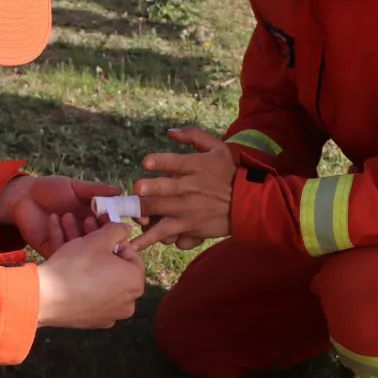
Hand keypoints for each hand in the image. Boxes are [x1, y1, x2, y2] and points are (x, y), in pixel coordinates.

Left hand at [0, 176, 120, 256]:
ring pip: (79, 248)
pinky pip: (59, 249)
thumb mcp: (76, 187)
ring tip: (68, 215)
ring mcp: (67, 244)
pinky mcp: (51, 250)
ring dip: (76, 233)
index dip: (110, 224)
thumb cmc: (51, 189)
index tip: (111, 217)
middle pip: (96, 241)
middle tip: (90, 219)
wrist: (23, 197)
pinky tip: (53, 217)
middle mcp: (82, 235)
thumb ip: (97, 190)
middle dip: (95, 232)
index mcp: (92, 219)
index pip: (107, 226)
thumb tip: (120, 190)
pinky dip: (57, 234)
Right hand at [36, 223, 144, 327]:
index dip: (115, 239)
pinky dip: (80, 276)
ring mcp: (107, 315)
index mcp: (135, 284)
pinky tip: (65, 256)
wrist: (44, 296)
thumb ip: (117, 230)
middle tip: (84, 227)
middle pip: (113, 265)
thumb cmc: (77, 265)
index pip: (131, 254)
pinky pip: (89, 292)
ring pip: (99, 277)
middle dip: (98, 245)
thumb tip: (126, 229)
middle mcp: (126, 303)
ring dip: (86, 254)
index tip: (100, 231)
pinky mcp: (89, 321)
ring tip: (69, 235)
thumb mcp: (99, 240)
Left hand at [129, 126, 235, 251]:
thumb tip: (170, 132)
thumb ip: (194, 135)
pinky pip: (166, 234)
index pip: (176, 162)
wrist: (247, 203)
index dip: (161, 162)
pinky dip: (149, 239)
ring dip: (144, 214)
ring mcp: (187, 210)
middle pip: (165, 190)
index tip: (146, 162)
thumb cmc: (229, 172)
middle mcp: (190, 188)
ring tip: (131, 217)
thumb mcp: (217, 148)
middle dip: (149, 190)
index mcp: (196, 167)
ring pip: (161, 213)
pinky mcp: (188, 227)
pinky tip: (132, 245)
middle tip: (137, 189)